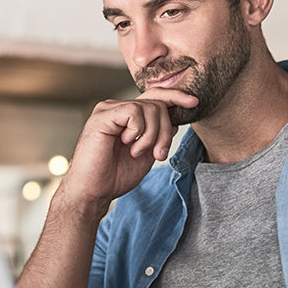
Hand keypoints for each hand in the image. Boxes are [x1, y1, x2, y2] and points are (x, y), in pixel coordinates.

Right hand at [58, 89, 197, 214]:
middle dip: (165, 130)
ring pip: (149, 108)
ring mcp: (108, 109)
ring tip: (138, 152)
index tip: (194, 103)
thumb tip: (175, 120)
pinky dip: (138, 132)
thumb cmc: (114, 176)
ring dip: (152, 135)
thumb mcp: (146, 153)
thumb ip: (158, 136)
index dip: (175, 96)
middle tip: (159, 154)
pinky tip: (128, 145)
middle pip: (157, 103)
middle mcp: (117, 108)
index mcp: (126, 116)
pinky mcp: (102, 115)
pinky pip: (134, 112)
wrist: (94, 191)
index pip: (154, 97)